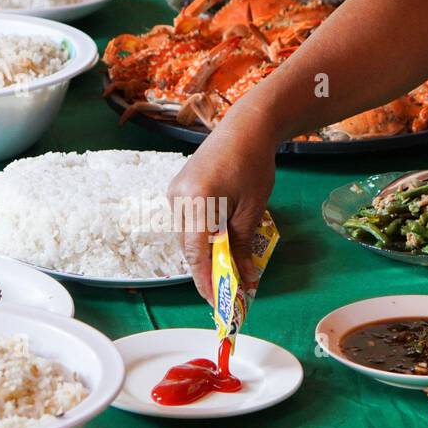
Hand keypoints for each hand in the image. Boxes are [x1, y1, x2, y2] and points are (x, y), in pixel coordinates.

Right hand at [168, 125, 275, 301]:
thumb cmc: (253, 164)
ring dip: (203, 253)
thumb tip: (242, 276)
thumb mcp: (252, 208)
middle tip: (224, 289)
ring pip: (185, 235)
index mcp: (197, 200)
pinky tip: (216, 243)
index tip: (215, 300)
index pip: (195, 251)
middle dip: (205, 269)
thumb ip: (242, 243)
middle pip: (187, 246)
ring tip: (223, 269)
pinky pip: (186, 221)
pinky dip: (200, 236)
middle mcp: (178, 197)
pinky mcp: (178, 188)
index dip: (204, 279)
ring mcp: (175, 191)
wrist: (245, 127)